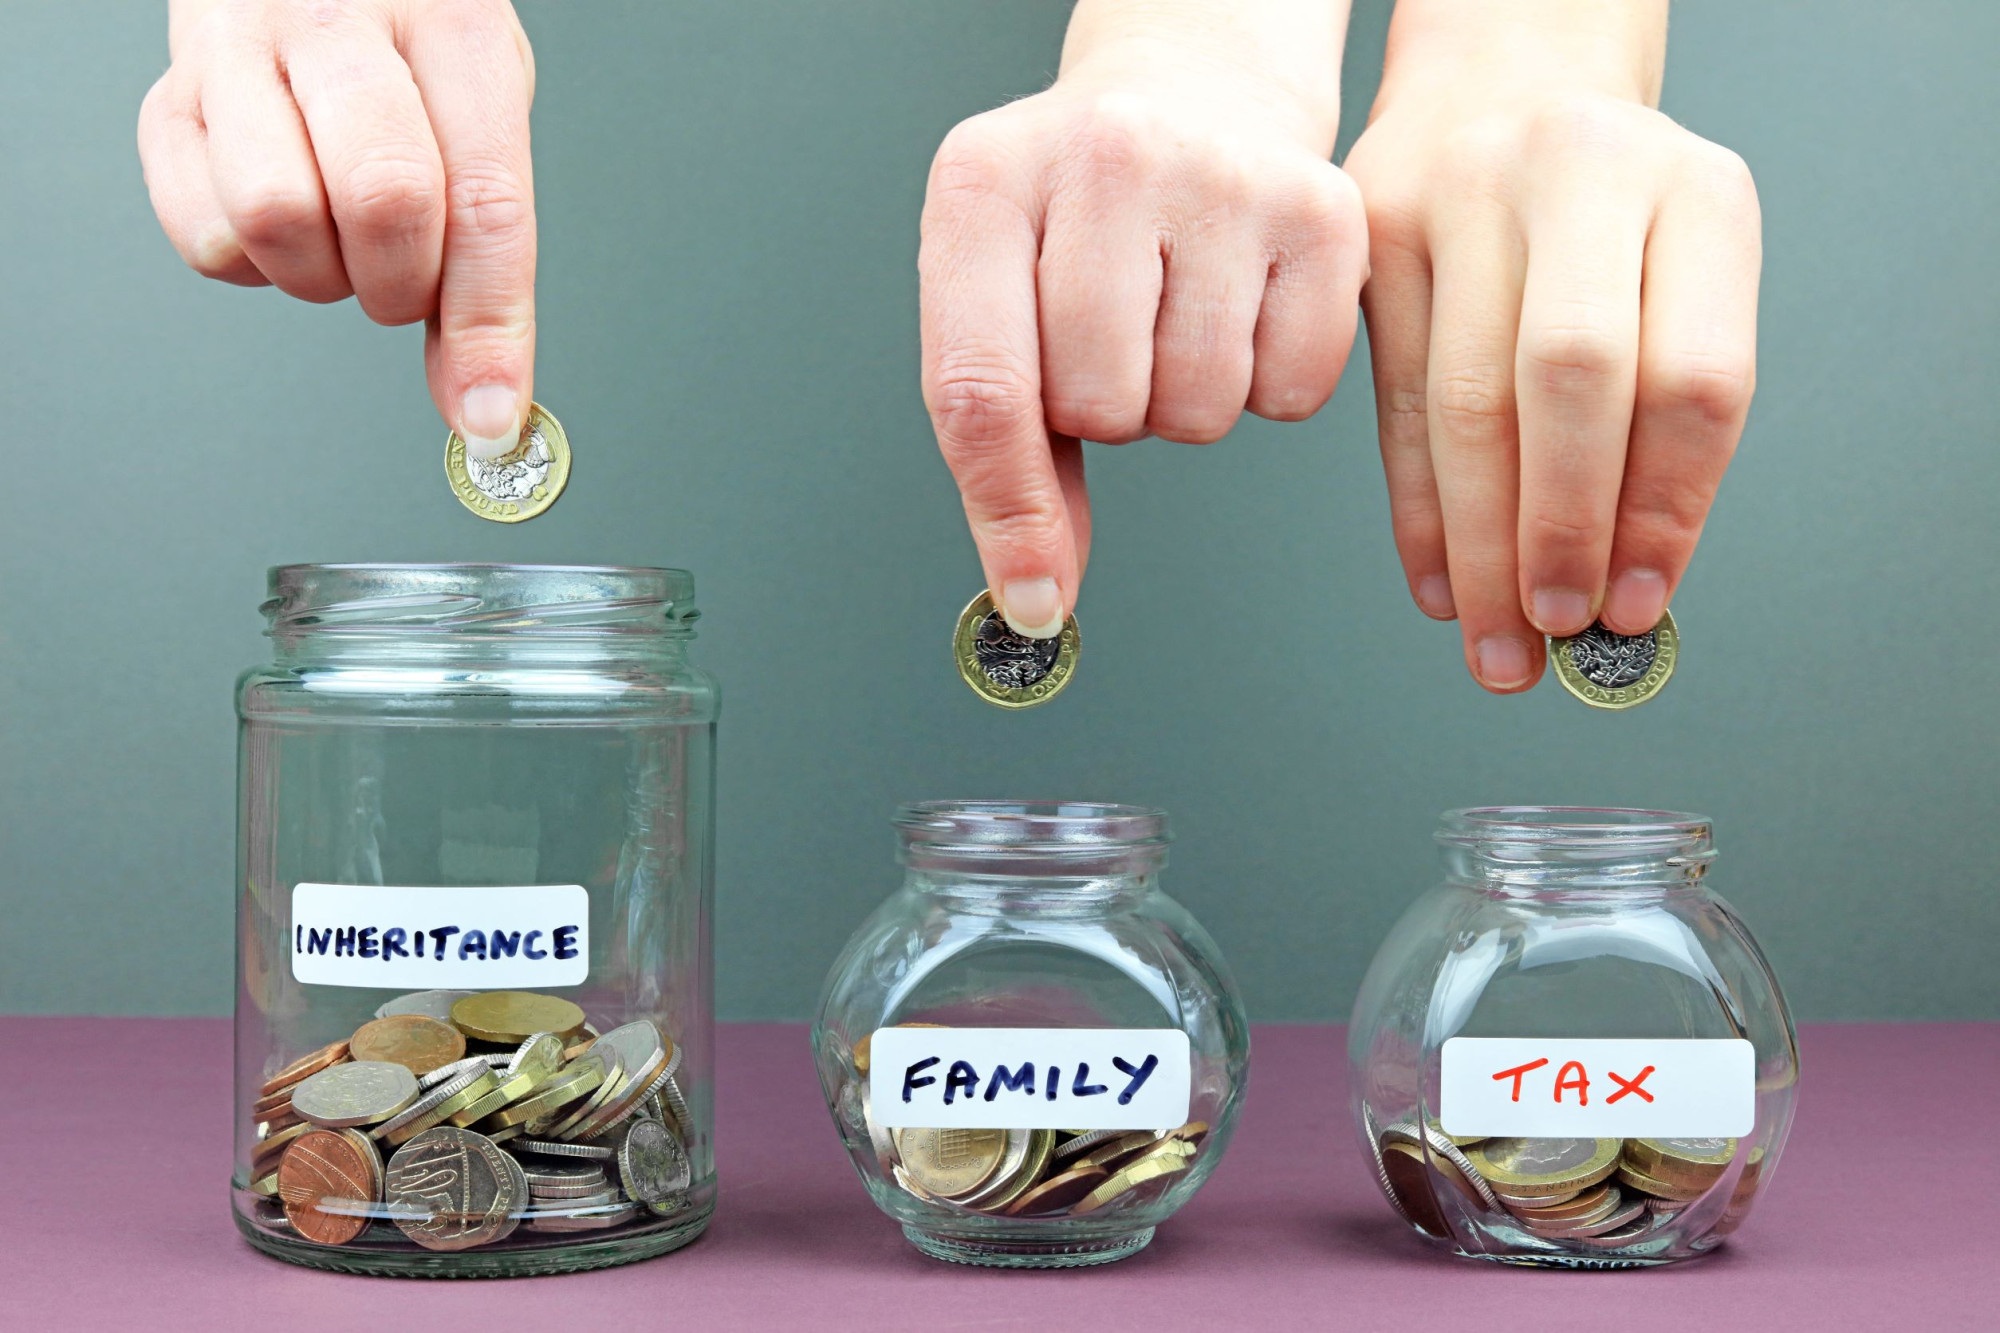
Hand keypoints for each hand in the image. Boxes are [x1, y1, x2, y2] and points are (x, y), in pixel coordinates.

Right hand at [138, 0, 538, 456]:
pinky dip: (252, 265)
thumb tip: (481, 402)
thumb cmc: (409, 36)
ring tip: (341, 238)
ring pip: (275, 216)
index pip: (487, 199)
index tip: (492, 415)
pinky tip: (285, 219)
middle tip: (406, 275)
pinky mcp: (167, 97)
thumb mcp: (481, 110)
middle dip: (404, 284)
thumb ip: (486, 252)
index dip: (491, 325)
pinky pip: (203, 232)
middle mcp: (338, 21)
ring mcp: (238, 49)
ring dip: (323, 274)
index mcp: (453, 23)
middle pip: (382, 199)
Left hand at [919, 21, 1365, 637]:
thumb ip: (1005, 449)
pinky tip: (1242, 306)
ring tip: (1176, 314)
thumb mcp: (999, 294)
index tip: (1032, 597)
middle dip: (1105, 412)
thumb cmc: (1078, 214)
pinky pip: (1294, 393)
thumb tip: (1038, 597)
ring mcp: (1223, 175)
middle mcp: (1104, 157)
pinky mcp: (1326, 209)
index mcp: (984, 184)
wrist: (1194, 88)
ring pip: (1200, 412)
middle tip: (1114, 338)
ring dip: (1184, 401)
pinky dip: (1269, 382)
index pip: (981, 388)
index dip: (1008, 512)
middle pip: (1100, 410)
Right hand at [1348, 52, 1759, 691]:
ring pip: (1466, 401)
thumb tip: (1624, 593)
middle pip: (1570, 380)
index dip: (1663, 508)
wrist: (1504, 90)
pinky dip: (1418, 509)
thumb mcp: (1675, 279)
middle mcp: (1581, 174)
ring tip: (1496, 638)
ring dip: (1481, 543)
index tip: (1635, 605)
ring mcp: (1463, 192)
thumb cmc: (1603, 217)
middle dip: (1558, 528)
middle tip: (1553, 627)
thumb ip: (1662, 420)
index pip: (1693, 377)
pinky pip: (1394, 400)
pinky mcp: (1373, 229)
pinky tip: (1439, 581)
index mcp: (1697, 192)